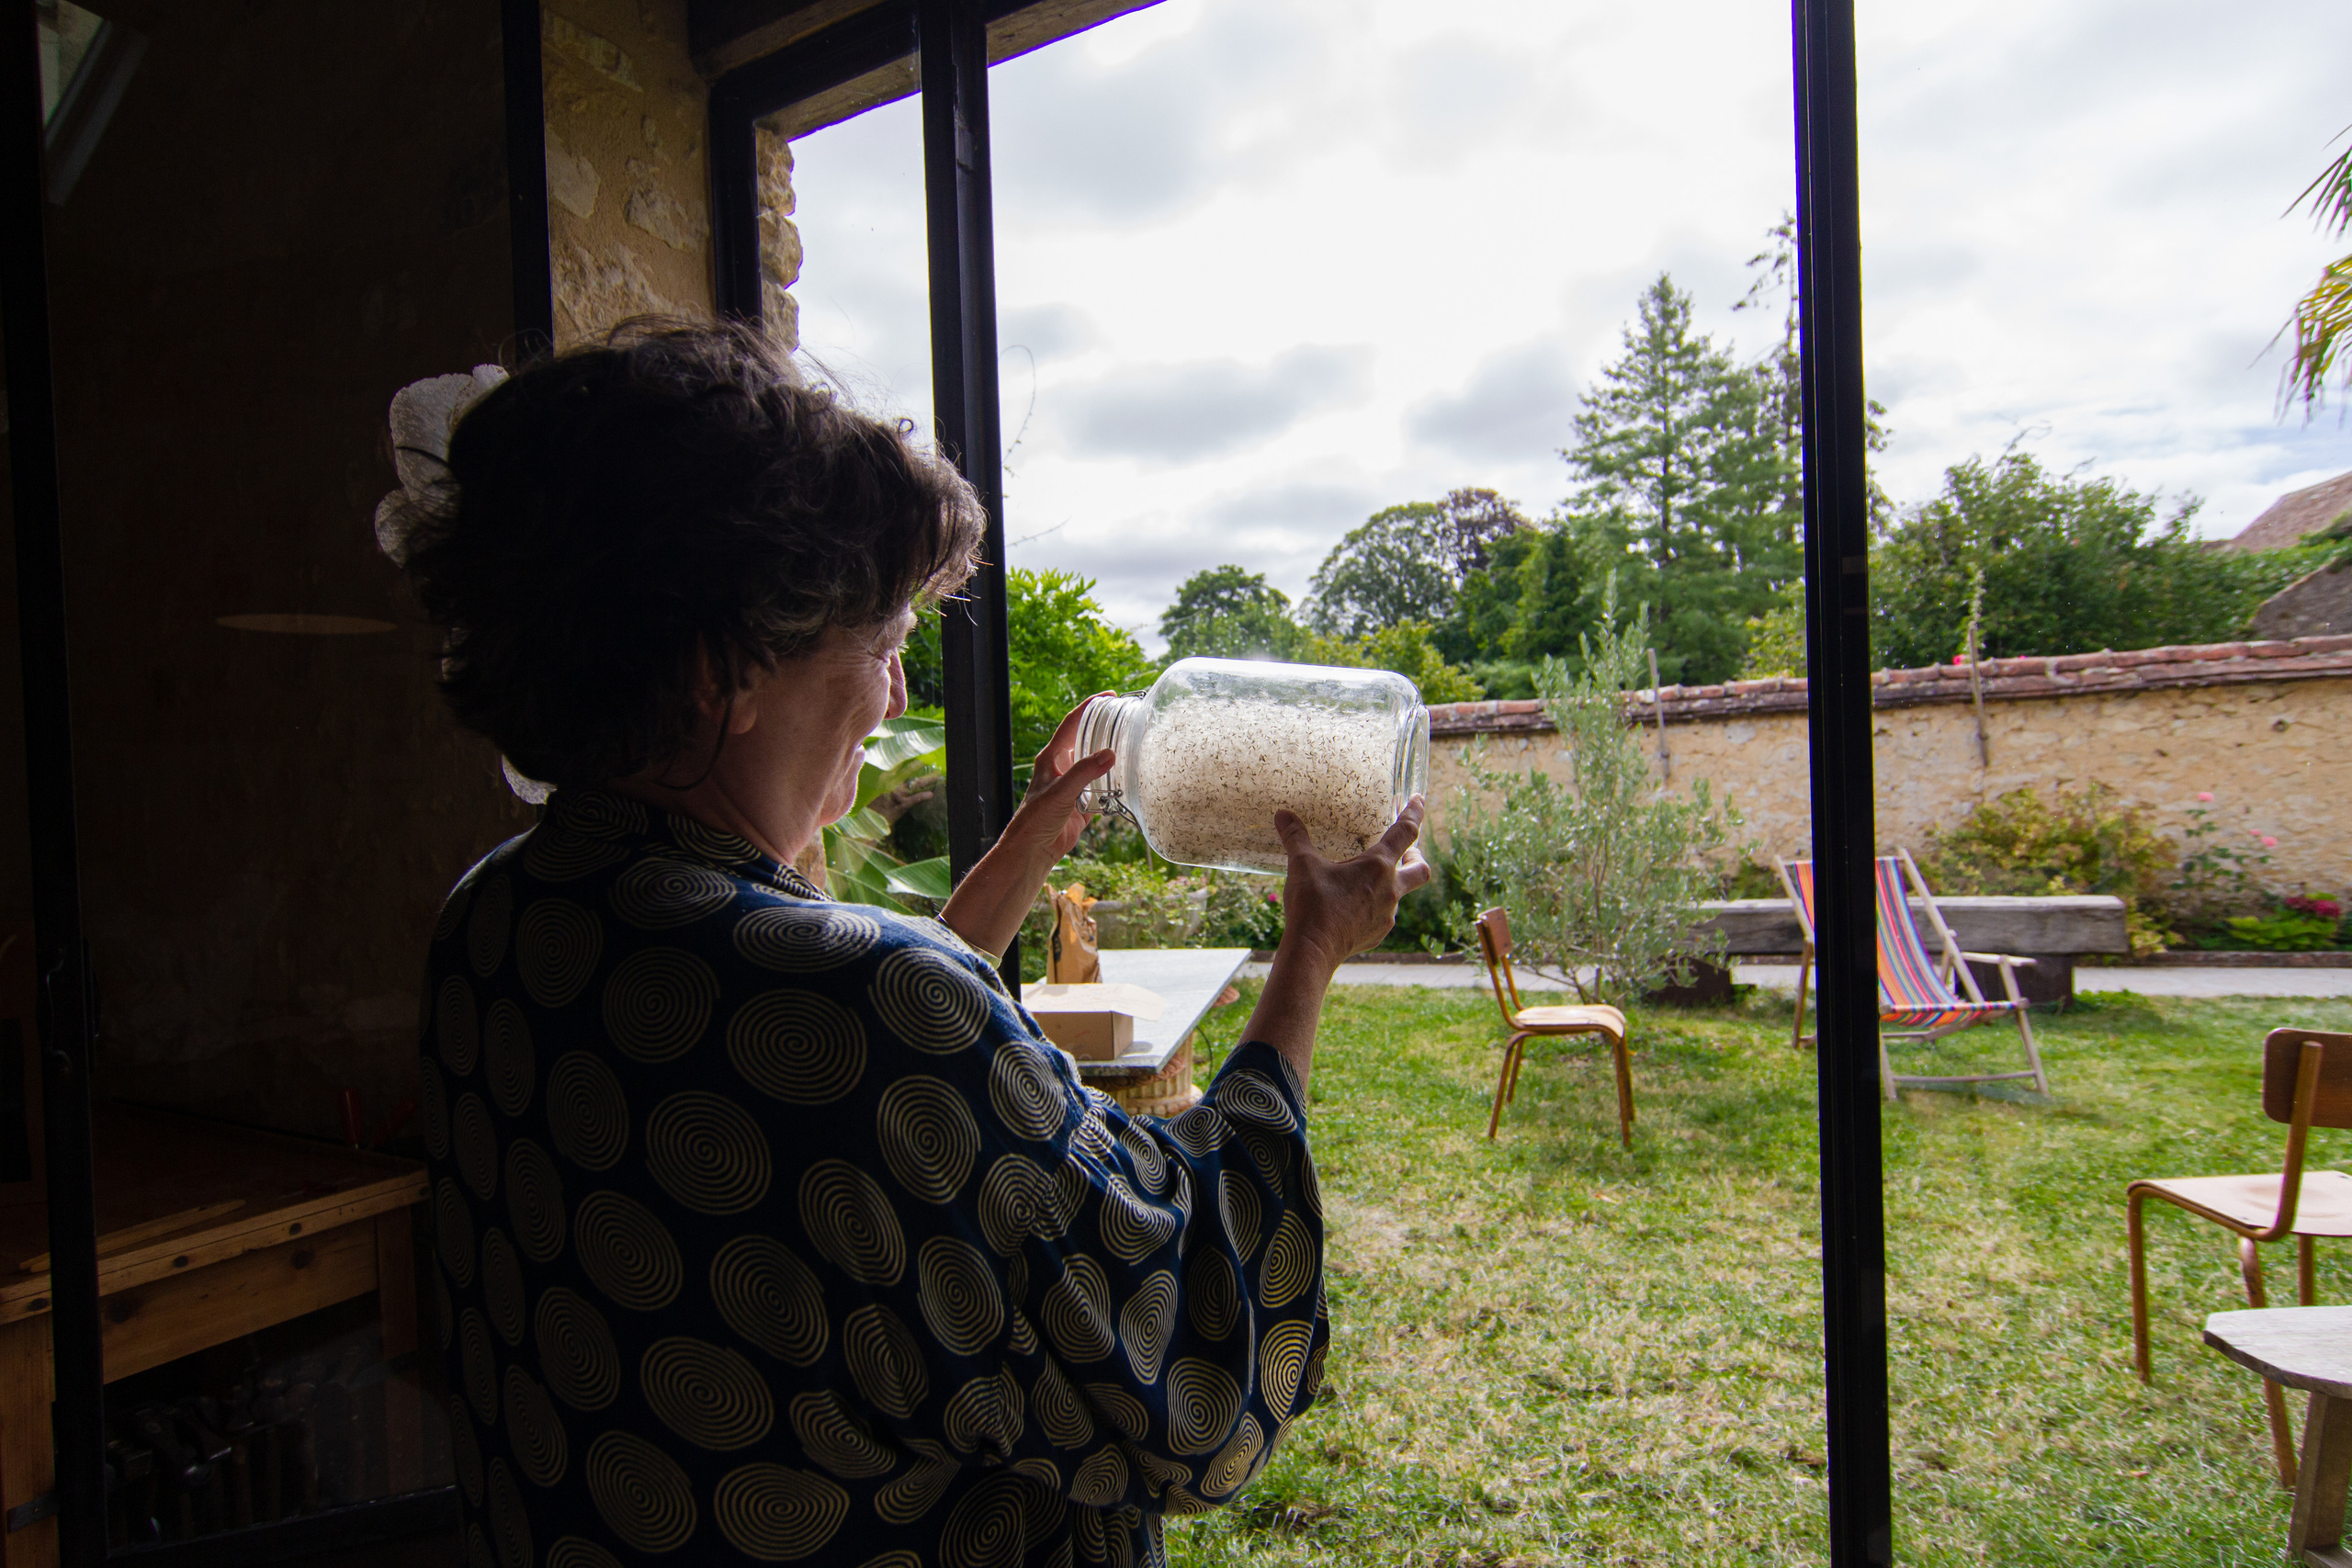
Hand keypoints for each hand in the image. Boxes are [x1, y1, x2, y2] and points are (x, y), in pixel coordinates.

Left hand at [1007, 695, 1115, 865]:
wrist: (1033, 850)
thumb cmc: (1036, 819)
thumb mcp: (1060, 792)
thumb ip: (1084, 773)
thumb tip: (1110, 754)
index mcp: (1051, 758)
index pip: (1071, 724)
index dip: (1089, 707)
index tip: (1109, 696)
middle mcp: (1062, 768)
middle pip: (1085, 741)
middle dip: (1103, 728)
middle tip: (1125, 718)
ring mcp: (1072, 786)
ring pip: (1095, 764)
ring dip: (1110, 756)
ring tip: (1132, 746)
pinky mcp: (1082, 804)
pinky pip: (1102, 789)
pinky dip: (1114, 785)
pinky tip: (1129, 781)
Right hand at [1240, 796, 1431, 1090]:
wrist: (1313, 952)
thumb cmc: (1312, 905)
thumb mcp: (1302, 866)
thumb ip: (1295, 837)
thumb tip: (1282, 814)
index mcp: (1377, 866)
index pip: (1406, 832)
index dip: (1414, 812)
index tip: (1419, 799)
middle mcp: (1390, 890)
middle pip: (1419, 868)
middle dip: (1415, 855)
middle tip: (1405, 849)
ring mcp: (1387, 915)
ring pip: (1400, 894)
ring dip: (1391, 883)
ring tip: (1368, 880)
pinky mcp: (1377, 933)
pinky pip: (1384, 915)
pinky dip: (1376, 905)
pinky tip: (1356, 906)